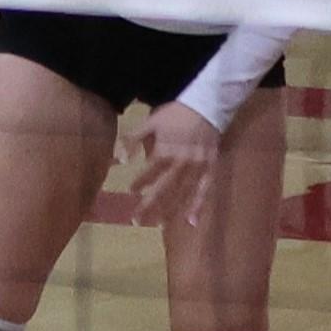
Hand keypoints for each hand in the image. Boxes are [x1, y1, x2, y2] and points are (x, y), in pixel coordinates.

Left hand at [120, 101, 220, 227]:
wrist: (208, 104)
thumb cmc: (177, 114)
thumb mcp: (151, 122)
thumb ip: (133, 139)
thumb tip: (119, 159)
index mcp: (167, 150)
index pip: (151, 170)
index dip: (141, 181)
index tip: (130, 190)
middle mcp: (182, 162)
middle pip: (165, 187)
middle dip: (150, 205)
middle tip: (137, 221)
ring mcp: (198, 167)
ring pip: (183, 192)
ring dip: (170, 210)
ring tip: (158, 226)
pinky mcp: (211, 169)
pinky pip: (205, 190)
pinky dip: (198, 206)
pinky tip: (191, 221)